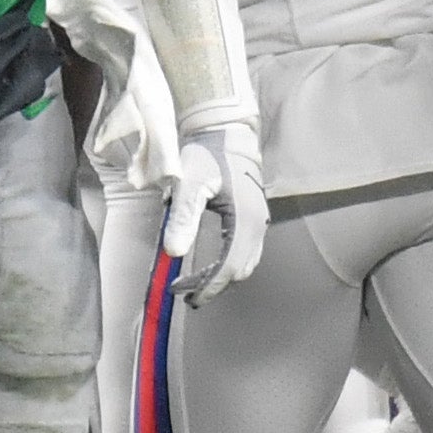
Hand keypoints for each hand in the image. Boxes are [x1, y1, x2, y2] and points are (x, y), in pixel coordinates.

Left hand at [164, 123, 267, 304]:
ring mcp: (259, 222)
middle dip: (212, 284)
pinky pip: (244, 252)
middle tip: (181, 289)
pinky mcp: (254, 219)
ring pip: (244, 263)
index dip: (210, 287)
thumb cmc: (206, 155)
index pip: (229, 267)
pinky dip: (226, 264)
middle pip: (239, 270)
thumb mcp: (188, 184)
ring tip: (188, 281)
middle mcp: (258, 225)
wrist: (226, 133)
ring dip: (218, 277)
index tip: (190, 299)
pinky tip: (205, 264)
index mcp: (245, 220)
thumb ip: (181, 217)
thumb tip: (173, 252)